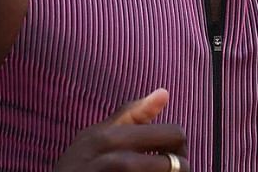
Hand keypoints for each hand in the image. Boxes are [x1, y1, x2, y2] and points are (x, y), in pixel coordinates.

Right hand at [53, 88, 190, 170]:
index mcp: (108, 137)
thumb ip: (131, 115)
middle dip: (178, 166)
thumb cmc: (78, 167)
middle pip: (174, 162)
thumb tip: (165, 93)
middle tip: (170, 170)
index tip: (170, 155)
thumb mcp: (96, 136)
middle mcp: (110, 160)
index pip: (172, 134)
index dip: (178, 146)